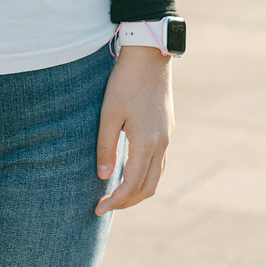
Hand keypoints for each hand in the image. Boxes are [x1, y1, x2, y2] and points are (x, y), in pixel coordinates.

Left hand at [94, 46, 173, 215]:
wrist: (150, 57)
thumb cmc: (125, 83)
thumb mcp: (108, 114)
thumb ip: (106, 147)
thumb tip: (104, 177)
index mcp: (147, 142)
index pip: (132, 184)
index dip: (115, 201)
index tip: (98, 209)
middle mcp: (161, 144)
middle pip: (149, 187)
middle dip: (128, 202)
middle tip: (106, 206)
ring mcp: (167, 137)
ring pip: (157, 176)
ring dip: (138, 191)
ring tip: (116, 194)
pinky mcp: (167, 129)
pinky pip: (159, 162)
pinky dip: (146, 175)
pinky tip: (130, 172)